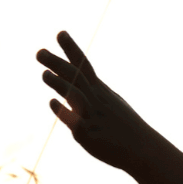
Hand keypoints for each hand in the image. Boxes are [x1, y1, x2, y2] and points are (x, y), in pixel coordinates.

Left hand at [37, 31, 153, 170]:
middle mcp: (96, 100)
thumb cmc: (124, 127)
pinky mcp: (88, 135)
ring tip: (44, 73)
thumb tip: (54, 96)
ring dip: (61, 84)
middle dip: (58, 64)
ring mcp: (93, 117)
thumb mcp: (107, 106)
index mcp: (101, 92)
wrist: (143, 150)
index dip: (71, 49)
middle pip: (76, 78)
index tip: (60, 33)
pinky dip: (64, 111)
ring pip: (76, 97)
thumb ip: (82, 98)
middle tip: (39, 52)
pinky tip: (52, 102)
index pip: (84, 66)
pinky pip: (75, 121)